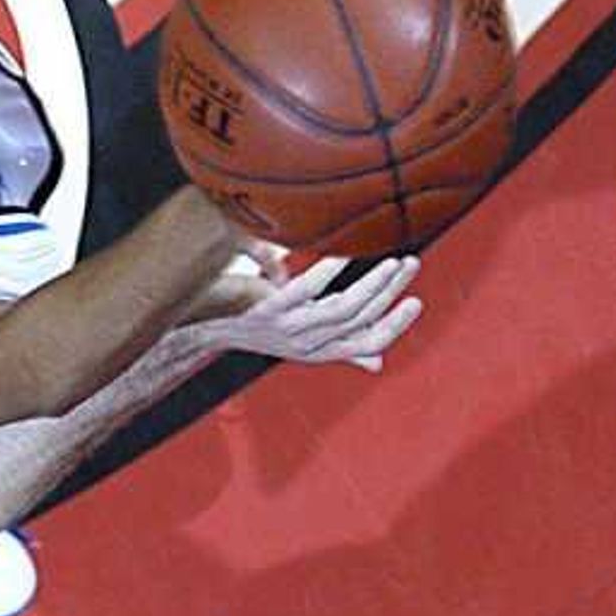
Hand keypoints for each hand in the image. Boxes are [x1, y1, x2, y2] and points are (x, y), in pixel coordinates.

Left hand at [166, 252, 420, 373]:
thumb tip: (378, 362)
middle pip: (360, 322)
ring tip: (391, 261)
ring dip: (370, 284)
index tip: (416, 301)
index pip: (366, 343)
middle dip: (390, 293)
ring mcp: (287, 330)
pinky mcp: (269, 312)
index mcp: (317, 350)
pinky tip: (342, 253)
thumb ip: (339, 346)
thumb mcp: (299, 338)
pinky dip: (326, 272)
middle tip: (411, 263)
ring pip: (341, 310)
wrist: (199, 325)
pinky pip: (304, 292)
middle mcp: (305, 345)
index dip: (394, 325)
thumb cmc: (250, 324)